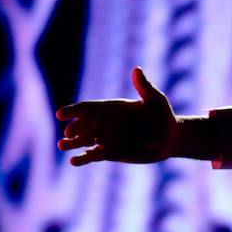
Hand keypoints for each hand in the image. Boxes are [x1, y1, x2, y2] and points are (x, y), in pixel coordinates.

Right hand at [55, 66, 177, 165]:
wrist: (170, 137)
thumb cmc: (162, 114)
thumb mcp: (155, 100)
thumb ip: (144, 87)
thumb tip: (136, 70)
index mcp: (109, 108)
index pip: (86, 108)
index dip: (73, 111)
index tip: (61, 114)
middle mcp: (103, 123)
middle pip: (82, 125)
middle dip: (74, 128)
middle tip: (68, 133)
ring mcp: (105, 138)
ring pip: (83, 141)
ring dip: (71, 143)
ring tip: (61, 145)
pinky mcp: (110, 153)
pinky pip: (93, 155)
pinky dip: (82, 158)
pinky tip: (73, 161)